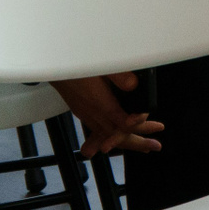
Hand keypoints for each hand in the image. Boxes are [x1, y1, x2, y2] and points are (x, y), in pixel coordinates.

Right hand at [50, 72, 164, 156]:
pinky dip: (110, 138)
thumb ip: (118, 74)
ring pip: (108, 136)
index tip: (155, 123)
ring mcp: (87, 114)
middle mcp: (93, 113)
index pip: (123, 122)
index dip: (139, 124)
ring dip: (126, 141)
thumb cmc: (76, 62)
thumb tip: (134, 84)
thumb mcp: (100, 64)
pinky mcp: (82, 111)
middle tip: (155, 146)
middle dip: (138, 141)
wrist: (53, 66)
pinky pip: (98, 131)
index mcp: (100, 103)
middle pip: (117, 134)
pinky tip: (114, 141)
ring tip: (143, 146)